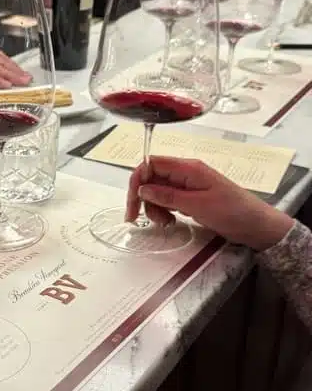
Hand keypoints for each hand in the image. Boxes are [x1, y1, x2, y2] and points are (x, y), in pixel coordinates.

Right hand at [125, 156, 293, 250]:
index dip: (137, 181)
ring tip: (165, 222)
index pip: (151, 164)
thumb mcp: (197, 206)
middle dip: (143, 198)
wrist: (258, 226)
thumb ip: (167, 196)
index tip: (133, 204)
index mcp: (188, 168)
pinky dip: (164, 210)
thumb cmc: (233, 213)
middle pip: (151, 177)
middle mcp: (186, 172)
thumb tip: (142, 189)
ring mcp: (188, 184)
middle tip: (143, 219)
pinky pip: (168, 198)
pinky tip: (171, 220)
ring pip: (157, 190)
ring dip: (154, 206)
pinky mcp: (191, 195)